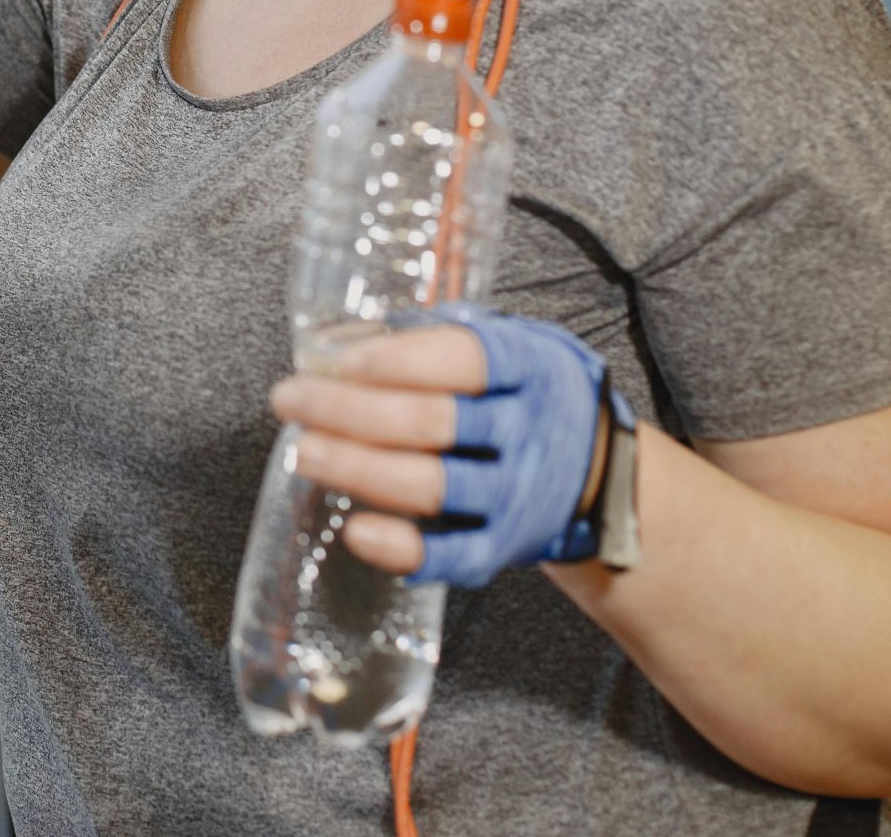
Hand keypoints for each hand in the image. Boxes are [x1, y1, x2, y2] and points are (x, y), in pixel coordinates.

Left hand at [268, 304, 625, 586]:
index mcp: (526, 366)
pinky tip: (356, 531)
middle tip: (291, 399)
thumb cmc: (524, 391)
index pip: (464, 359)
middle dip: (352, 410)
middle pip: (433, 422)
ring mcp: (516, 493)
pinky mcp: (504, 547)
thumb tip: (335, 337)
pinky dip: (403, 548)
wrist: (599, 470)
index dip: (398, 360)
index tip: (339, 359)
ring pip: (433, 485)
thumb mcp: (502, 342)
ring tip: (304, 451)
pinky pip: (453, 555)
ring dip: (360, 469)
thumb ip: (429, 336)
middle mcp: (524, 429)